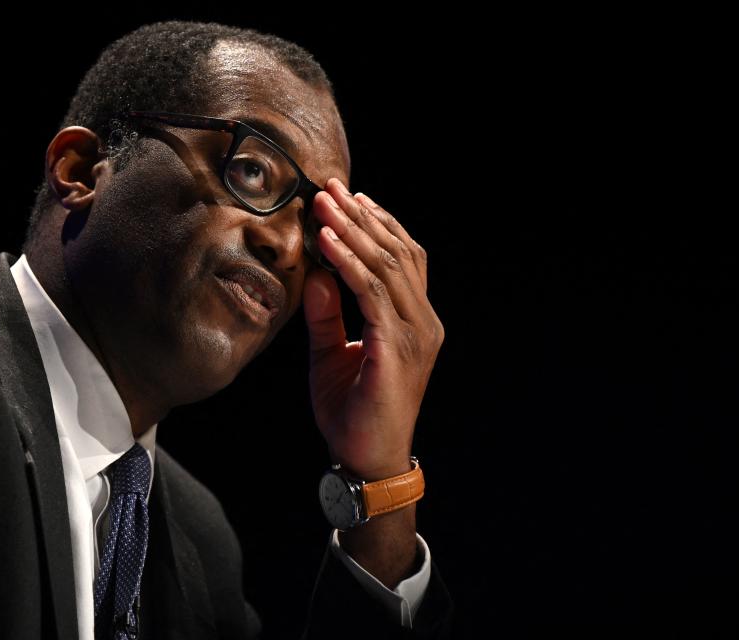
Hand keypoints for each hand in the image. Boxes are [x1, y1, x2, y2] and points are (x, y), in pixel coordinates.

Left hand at [303, 178, 444, 480]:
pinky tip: (327, 242)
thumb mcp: (331, 353)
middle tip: (331, 186)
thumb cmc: (352, 412)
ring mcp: (415, 334)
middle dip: (361, 216)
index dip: (377, 224)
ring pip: (388, 265)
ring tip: (326, 202)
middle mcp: (423, 322)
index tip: (347, 196)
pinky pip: (373, 293)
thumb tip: (315, 271)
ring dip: (354, 230)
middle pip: (398, 253)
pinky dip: (349, 263)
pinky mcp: (398, 348)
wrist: (366, 461)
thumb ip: (326, 313)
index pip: (403, 259)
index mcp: (414, 321)